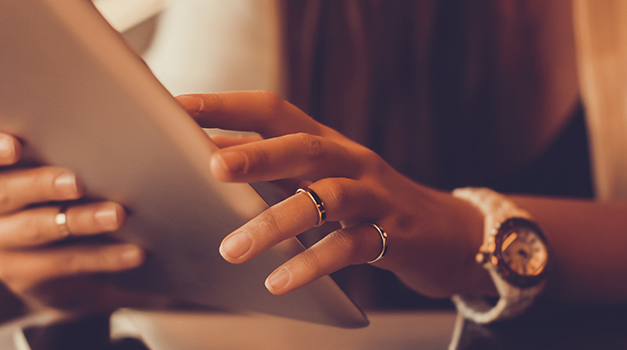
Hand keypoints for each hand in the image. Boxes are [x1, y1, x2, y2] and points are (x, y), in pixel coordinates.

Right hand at [0, 129, 145, 310]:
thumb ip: (70, 123)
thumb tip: (124, 86)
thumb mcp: (57, 151)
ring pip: (35, 230)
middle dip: (41, 185)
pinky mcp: (17, 275)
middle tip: (78, 181)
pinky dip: (102, 257)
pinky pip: (62, 266)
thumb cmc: (61, 180)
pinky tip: (133, 251)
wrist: (62, 250)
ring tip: (118, 214)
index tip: (12, 146)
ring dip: (80, 221)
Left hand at [178, 91, 495, 297]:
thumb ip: (274, 172)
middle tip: (212, 167)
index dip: (227, 106)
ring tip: (233, 249)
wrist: (447, 235)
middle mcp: (350, 160)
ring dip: (277, 222)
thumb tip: (206, 163)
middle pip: (304, 145)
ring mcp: (374, 196)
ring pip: (327, 198)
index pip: (273, 110)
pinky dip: (312, 264)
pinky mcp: (393, 235)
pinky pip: (350, 247)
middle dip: (256, 153)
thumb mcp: (321, 181)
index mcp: (325, 142)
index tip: (179, 108)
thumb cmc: (367, 206)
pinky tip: (279, 280)